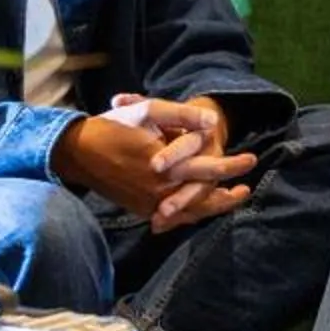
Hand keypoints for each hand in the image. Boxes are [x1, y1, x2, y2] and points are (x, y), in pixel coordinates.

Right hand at [55, 104, 254, 225]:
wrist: (77, 152)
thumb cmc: (114, 127)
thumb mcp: (148, 111)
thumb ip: (182, 116)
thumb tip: (212, 123)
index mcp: (166, 166)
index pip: (209, 169)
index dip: (233, 165)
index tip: (251, 160)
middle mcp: (160, 191)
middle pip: (204, 199)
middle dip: (228, 196)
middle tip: (247, 189)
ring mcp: (149, 204)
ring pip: (190, 214)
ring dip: (212, 208)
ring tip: (230, 200)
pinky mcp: (140, 209)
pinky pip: (172, 218)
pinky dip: (188, 215)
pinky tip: (199, 209)